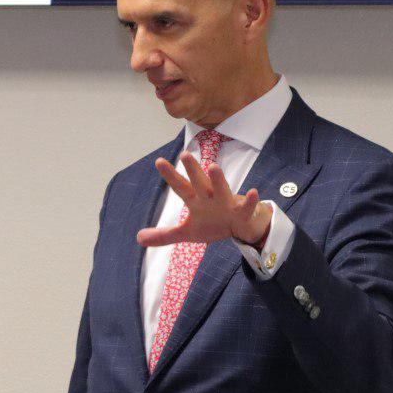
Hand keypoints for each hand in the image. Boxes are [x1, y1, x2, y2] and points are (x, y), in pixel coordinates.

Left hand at [137, 152, 271, 248]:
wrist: (240, 229)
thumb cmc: (212, 224)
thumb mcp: (187, 232)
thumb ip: (164, 234)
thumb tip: (138, 238)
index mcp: (196, 200)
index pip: (180, 187)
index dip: (170, 176)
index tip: (158, 161)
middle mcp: (210, 197)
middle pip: (199, 182)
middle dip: (193, 170)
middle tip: (184, 154)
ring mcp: (226, 204)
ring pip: (222, 189)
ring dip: (218, 179)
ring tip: (213, 166)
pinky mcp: (241, 213)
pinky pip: (246, 207)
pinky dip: (250, 201)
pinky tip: (253, 192)